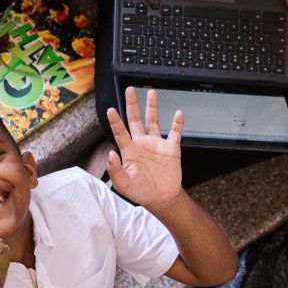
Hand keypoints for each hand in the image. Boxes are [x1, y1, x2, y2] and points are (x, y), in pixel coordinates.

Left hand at [106, 87, 184, 208]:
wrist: (161, 198)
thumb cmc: (140, 192)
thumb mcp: (123, 185)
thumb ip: (115, 170)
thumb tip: (111, 153)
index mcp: (129, 150)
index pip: (120, 132)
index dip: (115, 121)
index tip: (110, 110)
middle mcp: (142, 143)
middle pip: (135, 119)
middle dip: (132, 104)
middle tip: (130, 89)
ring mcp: (156, 144)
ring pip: (154, 120)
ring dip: (152, 107)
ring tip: (151, 92)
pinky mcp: (171, 148)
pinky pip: (175, 133)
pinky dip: (177, 123)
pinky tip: (178, 113)